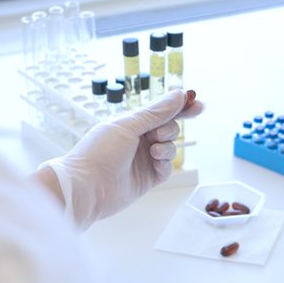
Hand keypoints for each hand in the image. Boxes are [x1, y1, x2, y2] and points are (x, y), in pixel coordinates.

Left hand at [39, 89, 202, 229]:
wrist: (86, 188)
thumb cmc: (100, 152)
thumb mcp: (128, 125)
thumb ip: (156, 112)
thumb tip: (179, 94)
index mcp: (131, 122)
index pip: (161, 111)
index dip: (180, 107)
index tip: (197, 103)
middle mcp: (138, 139)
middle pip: (169, 127)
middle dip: (169, 128)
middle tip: (158, 134)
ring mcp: (144, 159)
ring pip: (170, 147)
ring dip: (167, 146)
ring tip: (154, 151)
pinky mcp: (148, 178)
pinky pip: (167, 167)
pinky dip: (165, 163)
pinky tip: (156, 162)